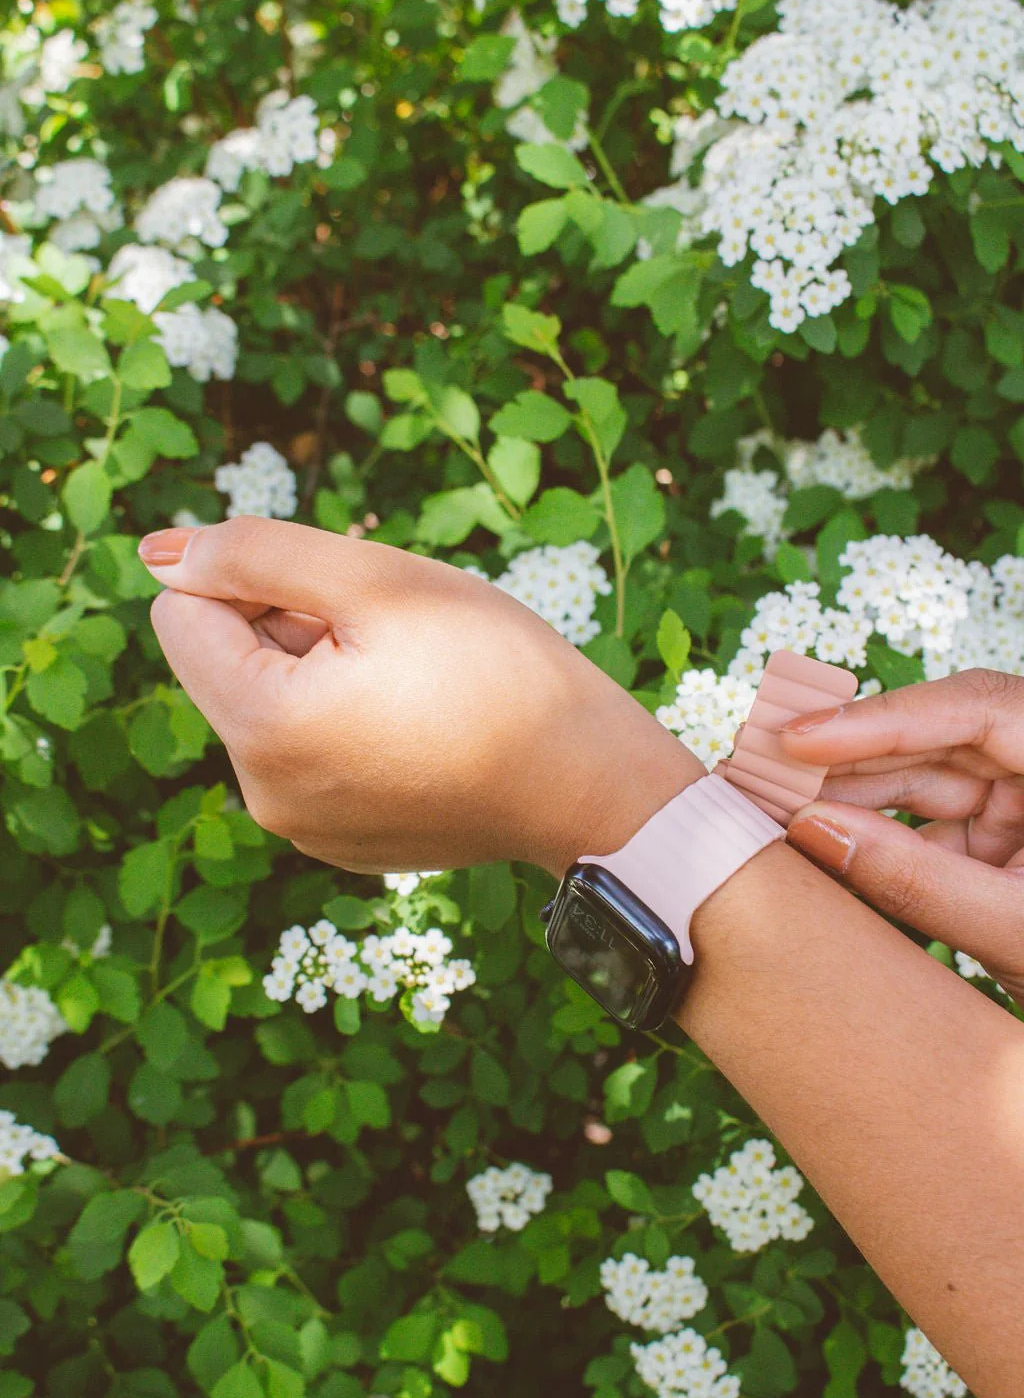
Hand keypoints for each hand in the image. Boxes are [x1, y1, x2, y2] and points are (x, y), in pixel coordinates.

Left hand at [139, 519, 701, 877]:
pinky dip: (347, 724)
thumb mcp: (377, 581)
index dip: (252, 579)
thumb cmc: (496, 670)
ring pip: (271, 709)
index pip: (181, 615)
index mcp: (262, 729)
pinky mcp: (341, 844)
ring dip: (320, 672)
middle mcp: (264, 795)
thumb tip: (156, 554)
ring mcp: (303, 830)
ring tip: (413, 682)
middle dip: (289, 628)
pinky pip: (309, 758)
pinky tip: (421, 725)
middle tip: (391, 638)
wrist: (589, 783)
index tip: (340, 594)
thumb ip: (253, 554)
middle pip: (226, 666)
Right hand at [779, 668, 1023, 1002]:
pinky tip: (812, 844)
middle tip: (759, 773)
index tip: (800, 738)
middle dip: (847, 759)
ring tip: (768, 809)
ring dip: (847, 797)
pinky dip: (872, 838)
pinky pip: (927, 826)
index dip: (882, 716)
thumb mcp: (1015, 932)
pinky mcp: (1003, 843)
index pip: (978, 710)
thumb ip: (915, 881)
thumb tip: (811, 831)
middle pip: (938, 740)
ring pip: (923, 782)